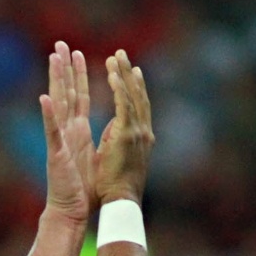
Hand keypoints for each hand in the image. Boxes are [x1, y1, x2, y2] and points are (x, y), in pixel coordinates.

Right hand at [40, 42, 94, 224]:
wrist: (71, 212)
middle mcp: (66, 132)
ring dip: (55, 81)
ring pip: (57, 105)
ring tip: (53, 59)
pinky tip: (44, 99)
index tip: (77, 53)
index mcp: (76, 132)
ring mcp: (59, 141)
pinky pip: (52, 133)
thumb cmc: (82, 191)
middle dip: (63, 68)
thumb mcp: (94, 158)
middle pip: (64, 93)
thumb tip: (110, 130)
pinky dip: (49, 116)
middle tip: (60, 44)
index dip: (77, 75)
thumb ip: (100, 141)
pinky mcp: (56, 154)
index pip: (77, 97)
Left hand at [95, 49, 153, 205]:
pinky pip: (123, 105)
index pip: (140, 106)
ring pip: (132, 96)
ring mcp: (137, 132)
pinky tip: (112, 73)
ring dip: (123, 74)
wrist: (121, 201)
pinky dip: (118, 88)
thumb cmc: (117, 187)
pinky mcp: (127, 134)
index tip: (132, 69)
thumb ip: (119, 139)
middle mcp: (144, 131)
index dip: (135, 86)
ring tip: (115, 56)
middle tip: (122, 54)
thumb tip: (115, 128)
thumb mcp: (121, 157)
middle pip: (138, 95)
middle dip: (130, 73)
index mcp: (142, 137)